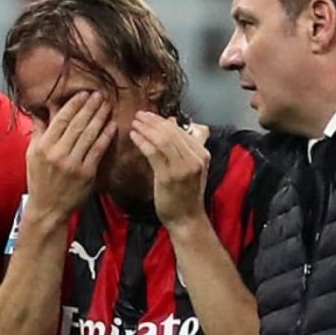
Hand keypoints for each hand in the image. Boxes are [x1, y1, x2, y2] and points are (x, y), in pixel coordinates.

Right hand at [26, 90, 109, 221]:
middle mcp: (58, 153)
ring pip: (89, 135)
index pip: (61, 119)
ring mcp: (73, 164)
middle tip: (99, 95)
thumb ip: (39, 132)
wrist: (48, 208)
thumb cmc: (39, 180)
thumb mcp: (32, 154)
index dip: (74, 104)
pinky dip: (106, 137)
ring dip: (100, 118)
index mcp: (44, 146)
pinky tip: (112, 126)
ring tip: (106, 105)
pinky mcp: (86, 174)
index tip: (83, 94)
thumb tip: (42, 111)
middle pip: (77, 124)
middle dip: (90, 107)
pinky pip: (98, 151)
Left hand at [130, 111, 210, 226]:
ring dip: (146, 129)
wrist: (187, 219)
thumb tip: (172, 122)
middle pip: (171, 132)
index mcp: (202, 154)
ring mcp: (182, 168)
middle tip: (139, 115)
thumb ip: (184, 144)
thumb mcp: (192, 166)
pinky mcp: (168, 177)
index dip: (162, 120)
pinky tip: (133, 136)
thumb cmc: (186, 194)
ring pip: (162, 140)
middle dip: (153, 121)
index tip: (149, 116)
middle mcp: (194, 158)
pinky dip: (142, 142)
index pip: (181, 130)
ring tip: (134, 123)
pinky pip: (153, 153)